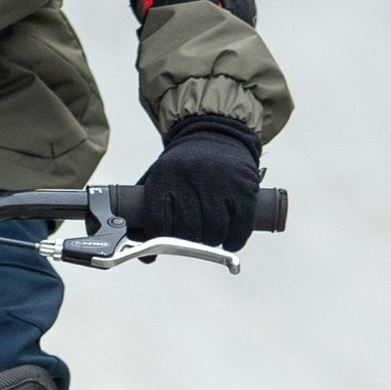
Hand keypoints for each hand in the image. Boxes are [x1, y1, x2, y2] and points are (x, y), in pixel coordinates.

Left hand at [121, 118, 262, 250]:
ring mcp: (219, 184)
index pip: (158, 222)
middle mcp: (191, 180)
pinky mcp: (244, 189)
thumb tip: (146, 258)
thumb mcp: (158, 176)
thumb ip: (148, 212)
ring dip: (212, 242)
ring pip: (214, 233)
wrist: (215, 131)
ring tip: (210, 235)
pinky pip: (240, 228)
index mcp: (165, 177)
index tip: (163, 241)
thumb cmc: (182, 165)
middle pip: (188, 232)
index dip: (158, 238)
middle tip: (190, 239)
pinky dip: (235, 240)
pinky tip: (230, 239)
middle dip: (188, 242)